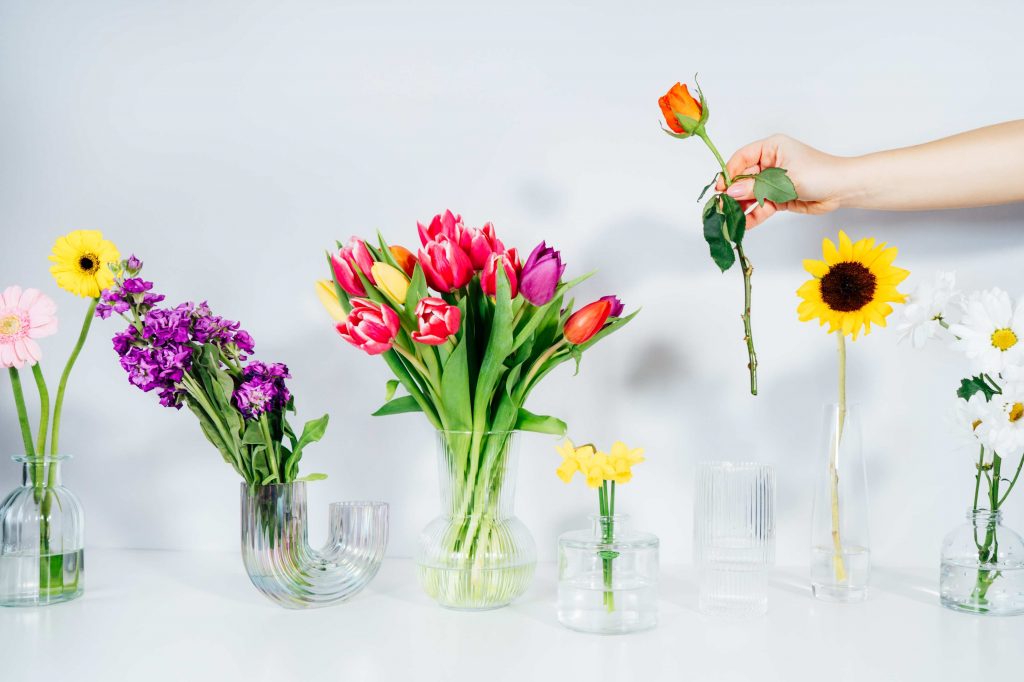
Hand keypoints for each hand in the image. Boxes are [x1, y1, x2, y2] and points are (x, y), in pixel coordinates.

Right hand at [715, 135, 848, 227]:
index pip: (742, 158)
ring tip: (731, 218)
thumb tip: (731, 192)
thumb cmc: (820, 174)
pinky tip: (745, 224)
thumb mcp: (785, 180)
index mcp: (771, 148)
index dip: (730, 172)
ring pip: (751, 194)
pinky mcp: (778, 197)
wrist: (843, 189)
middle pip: (744, 178)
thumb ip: (757, 187)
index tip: (721, 188)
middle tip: (723, 206)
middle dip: (733, 193)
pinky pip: (761, 206)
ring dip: (741, 206)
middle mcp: (769, 163)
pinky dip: (753, 215)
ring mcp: (773, 181)